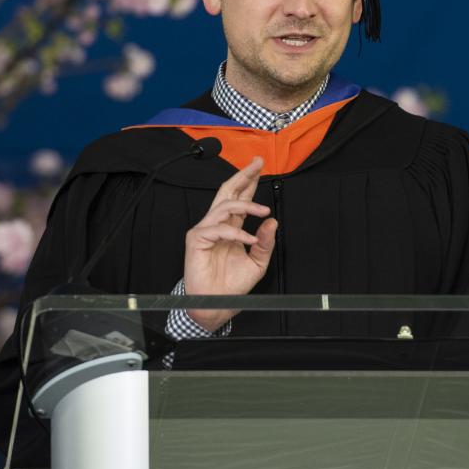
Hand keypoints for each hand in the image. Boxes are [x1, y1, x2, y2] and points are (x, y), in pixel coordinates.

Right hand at [183, 156, 276, 330]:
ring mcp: (206, 230)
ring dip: (247, 205)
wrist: (217, 304)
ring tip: (263, 211)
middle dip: (243, 175)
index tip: (259, 166)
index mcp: (231, 227)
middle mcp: (218, 225)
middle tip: (256, 164)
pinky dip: (237, 233)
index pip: (240, 198)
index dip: (249, 181)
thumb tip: (272, 222)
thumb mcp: (257, 263)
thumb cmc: (232, 285)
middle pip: (228, 191)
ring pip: (225, 205)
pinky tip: (249, 239)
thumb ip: (265, 242)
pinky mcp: (197, 239)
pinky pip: (219, 229)